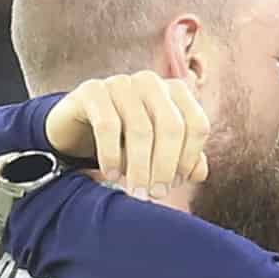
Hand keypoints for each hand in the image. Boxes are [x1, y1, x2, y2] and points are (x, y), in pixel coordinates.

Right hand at [45, 72, 210, 198]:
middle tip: (155, 195)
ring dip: (139, 167)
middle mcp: (151, 82)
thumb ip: (184, 161)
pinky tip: (111, 175)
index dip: (190, 157)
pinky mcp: (92, 90)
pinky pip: (107, 125)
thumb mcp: (158, 152)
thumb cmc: (128, 142)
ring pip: (140, 128)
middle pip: (171, 126)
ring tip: (135, 191)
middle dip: (165, 166)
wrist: (79, 128)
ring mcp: (121, 83)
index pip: (197, 125)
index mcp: (176, 93)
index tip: (178, 184)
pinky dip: (111, 155)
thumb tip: (199, 173)